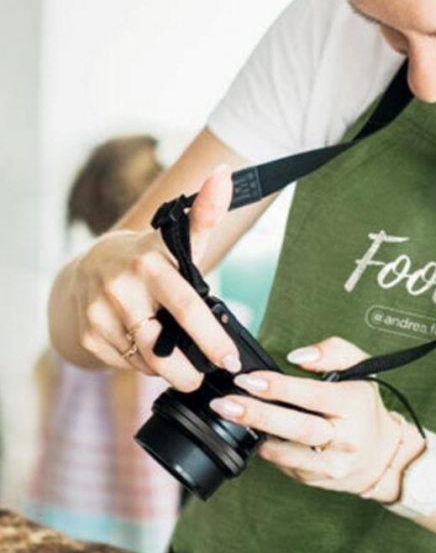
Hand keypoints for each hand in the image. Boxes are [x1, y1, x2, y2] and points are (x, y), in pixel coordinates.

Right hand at [69, 164, 241, 389]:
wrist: (89, 267)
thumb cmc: (148, 259)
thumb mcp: (175, 239)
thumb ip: (205, 215)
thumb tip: (225, 175)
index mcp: (149, 265)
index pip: (187, 308)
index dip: (211, 338)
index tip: (230, 361)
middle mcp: (120, 290)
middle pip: (161, 348)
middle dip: (188, 372)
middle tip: (207, 378)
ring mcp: (99, 315)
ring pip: (145, 362)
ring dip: (167, 368)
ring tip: (180, 361)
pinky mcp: (87, 336)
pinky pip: (126, 365)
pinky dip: (143, 366)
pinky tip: (148, 352)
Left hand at [209, 336, 420, 498]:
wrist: (383, 455)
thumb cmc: (363, 406)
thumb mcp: (362, 369)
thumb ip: (334, 351)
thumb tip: (298, 356)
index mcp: (354, 405)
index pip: (313, 396)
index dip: (279, 388)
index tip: (249, 379)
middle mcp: (347, 438)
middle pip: (298, 428)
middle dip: (258, 415)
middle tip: (225, 403)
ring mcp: (333, 463)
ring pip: (289, 454)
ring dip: (256, 436)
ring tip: (227, 417)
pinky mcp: (319, 480)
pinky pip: (287, 467)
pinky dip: (267, 451)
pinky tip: (251, 435)